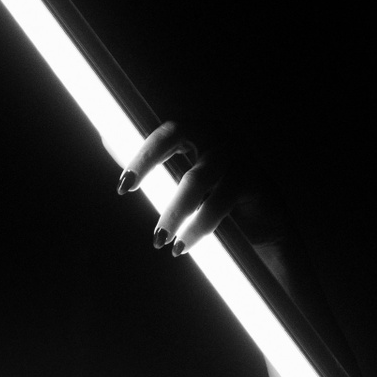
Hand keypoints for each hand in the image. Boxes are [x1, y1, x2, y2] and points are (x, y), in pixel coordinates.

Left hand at [119, 118, 295, 281]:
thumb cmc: (220, 201)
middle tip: (125, 189)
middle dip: (148, 158)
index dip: (142, 152)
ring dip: (174, 210)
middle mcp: (219, 137)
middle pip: (178, 131)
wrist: (268, 228)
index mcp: (200, 134)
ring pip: (197, 177)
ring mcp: (239, 154)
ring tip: (159, 240)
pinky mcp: (255, 178)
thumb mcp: (185, 182)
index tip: (122, 184)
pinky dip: (198, 225)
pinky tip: (182, 245)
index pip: (166, 131)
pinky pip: (220, 200)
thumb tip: (107, 140)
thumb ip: (154, 162)